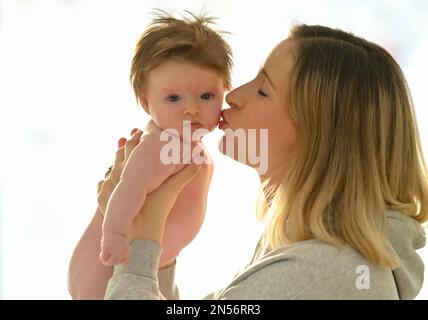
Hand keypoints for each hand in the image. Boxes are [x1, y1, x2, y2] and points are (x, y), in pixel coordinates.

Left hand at [97, 128, 205, 249]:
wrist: (138, 239)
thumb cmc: (155, 214)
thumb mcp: (172, 191)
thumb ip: (185, 174)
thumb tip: (201, 159)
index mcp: (130, 171)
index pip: (131, 146)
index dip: (138, 138)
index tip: (143, 133)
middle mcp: (114, 176)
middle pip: (119, 154)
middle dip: (128, 147)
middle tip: (135, 139)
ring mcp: (105, 188)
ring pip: (110, 168)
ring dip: (119, 162)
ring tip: (126, 158)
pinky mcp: (101, 199)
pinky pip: (102, 184)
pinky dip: (109, 181)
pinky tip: (116, 180)